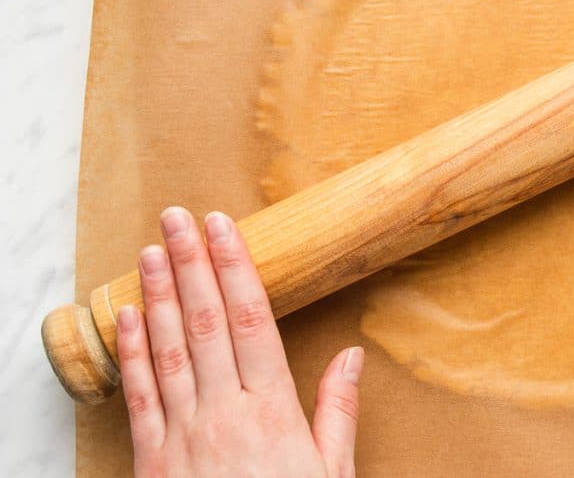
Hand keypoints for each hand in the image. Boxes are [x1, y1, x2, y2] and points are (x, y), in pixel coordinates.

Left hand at [116, 207, 363, 477]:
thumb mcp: (333, 474)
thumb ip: (338, 412)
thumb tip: (353, 356)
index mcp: (272, 411)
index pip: (252, 320)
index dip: (234, 268)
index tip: (223, 227)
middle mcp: (224, 413)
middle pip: (206, 322)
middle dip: (191, 263)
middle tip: (178, 216)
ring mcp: (183, 435)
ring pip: (168, 349)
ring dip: (157, 295)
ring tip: (151, 250)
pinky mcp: (152, 460)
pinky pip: (139, 396)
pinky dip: (130, 351)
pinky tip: (126, 315)